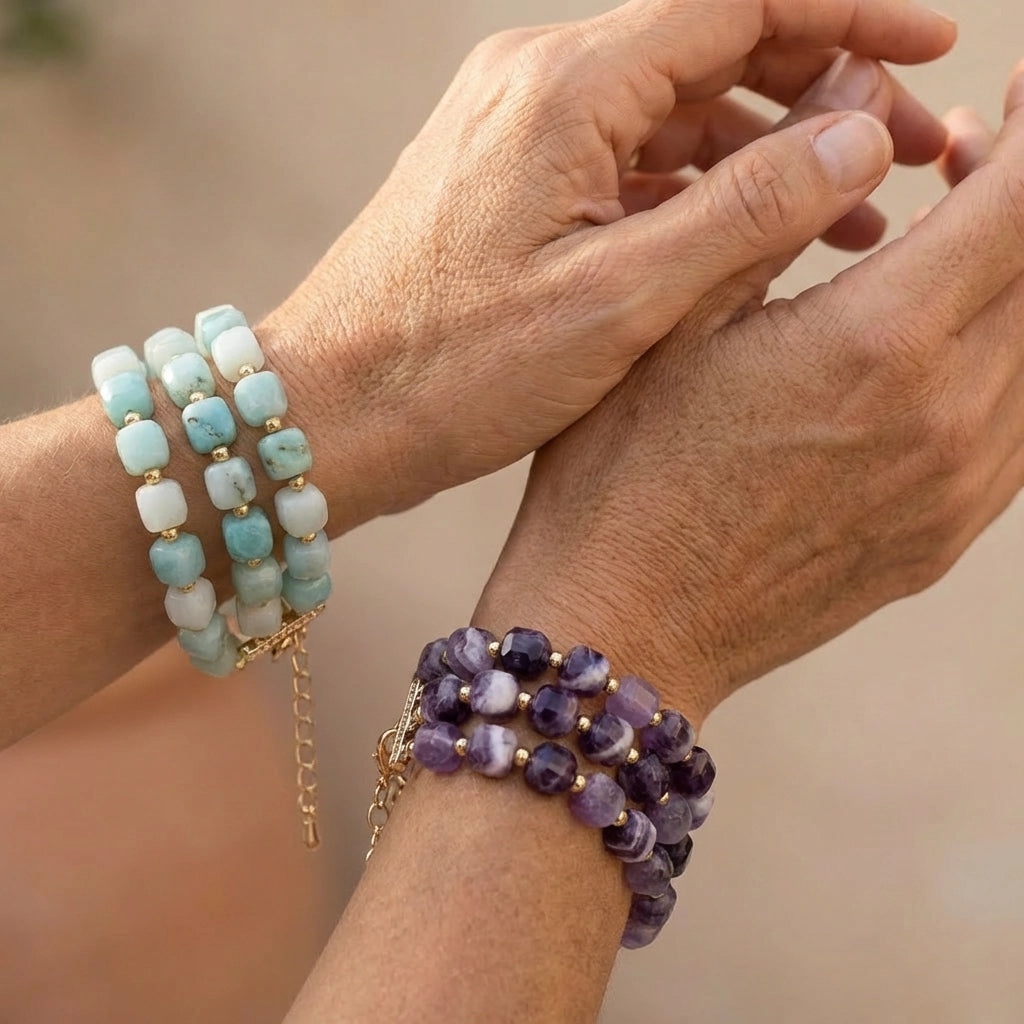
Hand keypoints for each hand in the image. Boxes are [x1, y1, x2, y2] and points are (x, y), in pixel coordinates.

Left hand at [261, 0, 953, 521]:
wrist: (332, 413)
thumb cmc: (451, 371)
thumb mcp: (615, 301)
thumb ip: (744, 211)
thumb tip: (855, 136)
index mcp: (566, 90)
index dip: (851, 11)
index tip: (934, 44)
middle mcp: (539, 85)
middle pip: (714, 43)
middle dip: (825, 84)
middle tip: (913, 146)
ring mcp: (520, 131)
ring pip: (676, 108)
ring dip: (768, 146)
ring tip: (855, 209)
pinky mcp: (511, 181)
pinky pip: (630, 158)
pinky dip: (702, 186)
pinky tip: (754, 234)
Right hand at [477, 61, 1023, 725]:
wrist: (623, 627)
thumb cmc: (619, 483)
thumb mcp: (674, 324)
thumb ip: (776, 213)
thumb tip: (854, 115)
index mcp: (876, 345)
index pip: (1021, 202)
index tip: (1010, 94)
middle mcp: (944, 419)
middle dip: (1023, 190)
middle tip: (964, 153)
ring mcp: (955, 491)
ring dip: (1014, 275)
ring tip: (945, 242)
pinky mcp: (942, 538)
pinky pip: (1019, 425)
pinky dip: (1003, 356)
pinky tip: (937, 342)